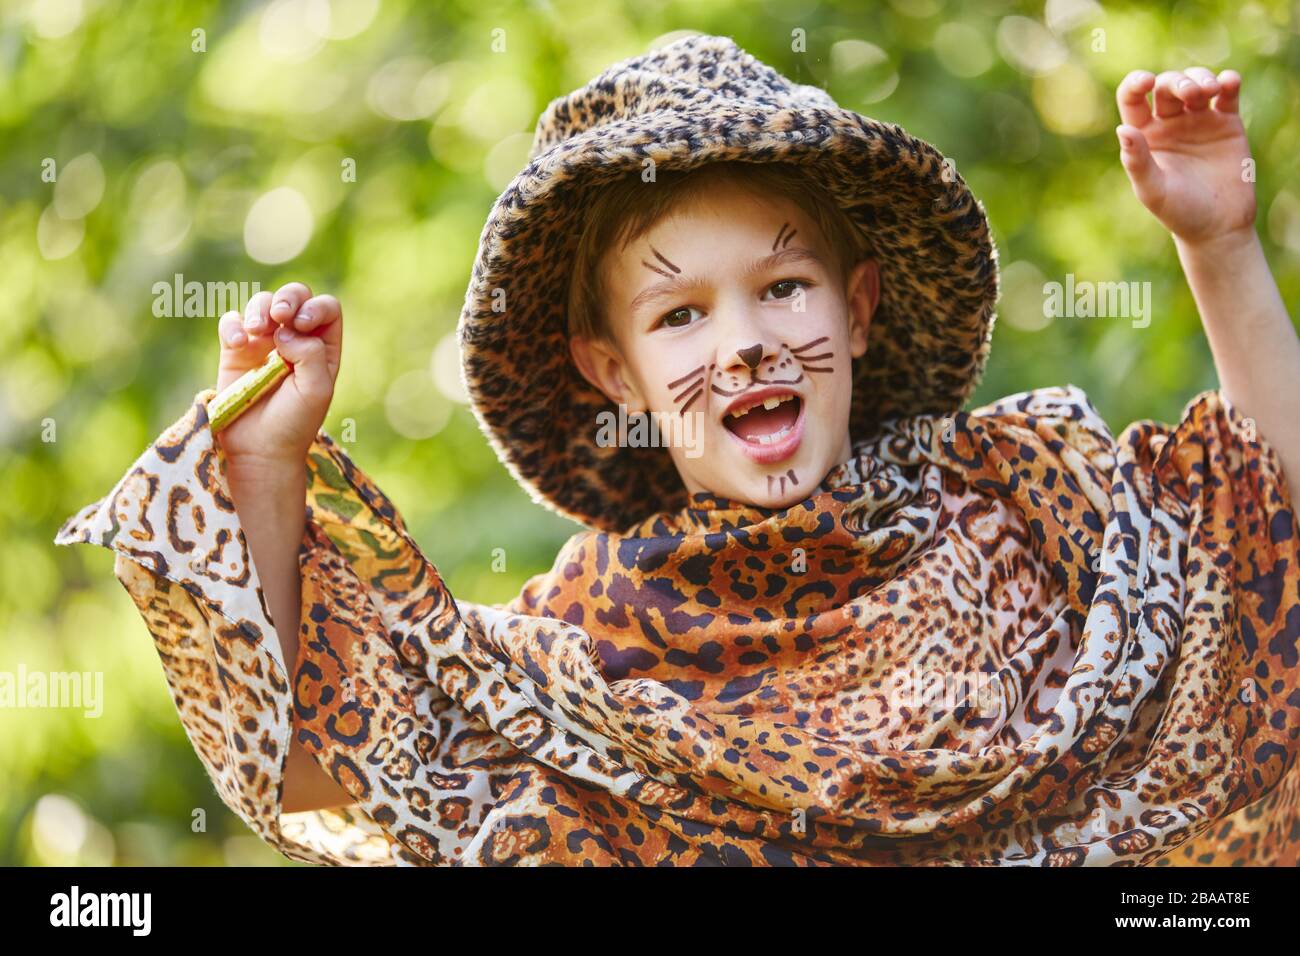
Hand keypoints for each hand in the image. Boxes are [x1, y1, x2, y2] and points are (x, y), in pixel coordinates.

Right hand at [215, 282, 342, 468]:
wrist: (260, 449)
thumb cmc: (295, 423)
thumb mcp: (316, 390)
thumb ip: (310, 354)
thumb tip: (285, 329)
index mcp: (323, 348)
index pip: (326, 309)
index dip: (315, 308)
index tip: (302, 324)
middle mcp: (295, 340)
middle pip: (295, 296)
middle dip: (288, 298)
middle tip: (280, 316)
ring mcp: (264, 343)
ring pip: (263, 302)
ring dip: (260, 308)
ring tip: (257, 331)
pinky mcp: (235, 351)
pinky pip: (232, 321)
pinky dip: (234, 324)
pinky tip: (238, 343)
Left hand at [1115, 68, 1255, 245]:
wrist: (1218, 226)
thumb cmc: (1178, 212)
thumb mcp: (1153, 190)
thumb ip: (1137, 161)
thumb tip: (1122, 130)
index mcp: (1144, 136)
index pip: (1133, 98)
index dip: (1136, 83)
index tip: (1146, 81)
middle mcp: (1169, 124)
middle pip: (1167, 86)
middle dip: (1177, 82)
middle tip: (1191, 94)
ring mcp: (1198, 120)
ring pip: (1197, 82)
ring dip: (1202, 78)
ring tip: (1210, 91)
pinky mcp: (1227, 122)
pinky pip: (1227, 93)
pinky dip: (1228, 81)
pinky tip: (1228, 83)